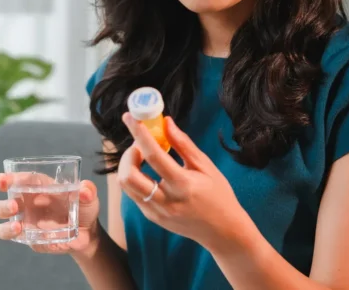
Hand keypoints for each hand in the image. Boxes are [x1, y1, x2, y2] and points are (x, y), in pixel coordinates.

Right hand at [0, 172, 101, 256]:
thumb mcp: (89, 199)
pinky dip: (9, 232)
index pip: (22, 178)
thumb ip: (88, 192)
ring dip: (4, 215)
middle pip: (7, 195)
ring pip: (2, 213)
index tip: (3, 180)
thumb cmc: (84, 209)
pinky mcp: (25, 234)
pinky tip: (20, 231)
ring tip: (17, 224)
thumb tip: (85, 189)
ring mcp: (25, 217)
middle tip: (13, 204)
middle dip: (3, 197)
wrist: (87, 234)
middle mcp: (29, 200)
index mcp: (41, 186)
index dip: (10, 177)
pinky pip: (9, 234)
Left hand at [118, 112, 247, 249]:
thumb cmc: (218, 195)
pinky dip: (136, 178)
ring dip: (129, 165)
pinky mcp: (152, 217)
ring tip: (144, 156)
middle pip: (129, 175)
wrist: (222, 231)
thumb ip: (183, 144)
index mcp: (183, 185)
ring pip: (126, 186)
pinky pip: (134, 194)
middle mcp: (166, 201)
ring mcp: (156, 212)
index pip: (153, 156)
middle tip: (141, 144)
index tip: (130, 117)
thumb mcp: (206, 166)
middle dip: (129, 154)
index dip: (139, 134)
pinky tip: (149, 172)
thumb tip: (166, 122)